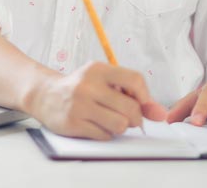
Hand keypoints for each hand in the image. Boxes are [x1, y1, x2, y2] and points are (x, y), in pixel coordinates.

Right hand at [25, 62, 167, 139]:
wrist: (45, 95)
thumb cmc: (81, 88)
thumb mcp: (104, 82)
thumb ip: (133, 95)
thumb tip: (160, 113)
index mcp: (98, 69)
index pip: (135, 79)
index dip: (144, 96)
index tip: (141, 103)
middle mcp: (88, 85)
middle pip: (130, 108)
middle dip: (136, 118)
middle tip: (130, 118)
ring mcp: (79, 105)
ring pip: (120, 124)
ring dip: (121, 127)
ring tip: (111, 121)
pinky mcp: (73, 123)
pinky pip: (105, 136)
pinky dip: (106, 134)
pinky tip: (96, 125)